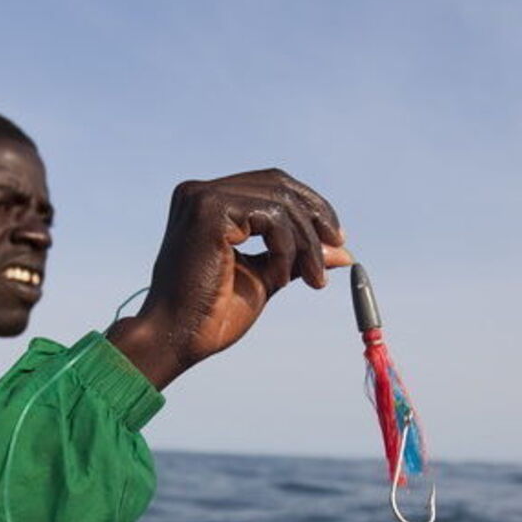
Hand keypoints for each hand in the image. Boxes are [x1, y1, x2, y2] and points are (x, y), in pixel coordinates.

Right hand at [107, 169, 350, 388]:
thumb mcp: (265, 278)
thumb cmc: (211, 314)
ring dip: (306, 242)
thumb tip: (344, 251)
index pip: (270, 185)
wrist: (177, 338)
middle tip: (337, 251)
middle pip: (279, 183)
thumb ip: (296, 257)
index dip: (308, 206)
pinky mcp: (210, 210)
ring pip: (281, 201)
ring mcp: (202, 197)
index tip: (335, 239)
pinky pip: (272, 217)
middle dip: (316, 217)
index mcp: (207, 203)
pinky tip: (281, 277)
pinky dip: (288, 247)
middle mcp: (200, 192)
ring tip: (313, 278)